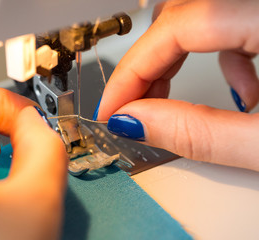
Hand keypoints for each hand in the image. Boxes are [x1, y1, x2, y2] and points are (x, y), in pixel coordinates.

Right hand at [98, 0, 258, 170]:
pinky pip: (232, 25)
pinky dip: (220, 60)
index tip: (112, 107)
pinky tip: (239, 93)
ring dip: (176, 64)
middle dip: (146, 68)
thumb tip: (135, 122)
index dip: (132, 70)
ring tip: (174, 106)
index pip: (176, 28)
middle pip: (180, 18)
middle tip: (133, 109)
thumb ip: (201, 134)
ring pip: (200, 19)